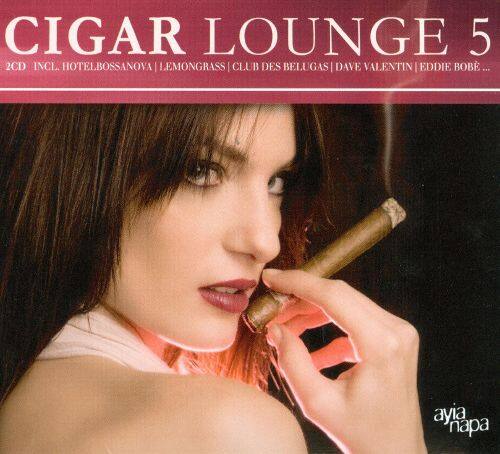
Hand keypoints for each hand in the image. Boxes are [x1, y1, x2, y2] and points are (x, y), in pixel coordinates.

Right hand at [262, 269, 426, 453]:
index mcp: (381, 343)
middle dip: (302, 296)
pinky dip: (329, 329)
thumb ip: (293, 362)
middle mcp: (395, 330)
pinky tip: (311, 353)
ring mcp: (398, 332)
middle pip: (340, 294)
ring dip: (313, 311)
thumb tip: (276, 329)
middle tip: (274, 307)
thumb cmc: (362, 435)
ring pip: (346, 303)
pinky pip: (355, 321)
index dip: (298, 283)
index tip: (272, 279)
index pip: (333, 296)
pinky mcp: (393, 338)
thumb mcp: (318, 403)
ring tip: (286, 327)